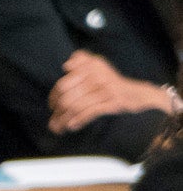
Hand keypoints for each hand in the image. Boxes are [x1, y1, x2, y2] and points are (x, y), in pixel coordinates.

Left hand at [48, 51, 171, 132]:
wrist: (139, 94)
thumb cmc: (112, 84)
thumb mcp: (98, 68)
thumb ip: (83, 61)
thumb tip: (66, 65)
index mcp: (92, 66)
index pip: (63, 84)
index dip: (53, 97)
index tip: (51, 106)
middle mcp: (98, 76)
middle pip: (67, 98)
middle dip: (57, 112)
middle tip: (53, 122)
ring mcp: (107, 89)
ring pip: (76, 107)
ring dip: (64, 121)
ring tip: (58, 129)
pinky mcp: (114, 102)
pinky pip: (90, 112)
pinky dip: (78, 120)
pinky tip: (72, 126)